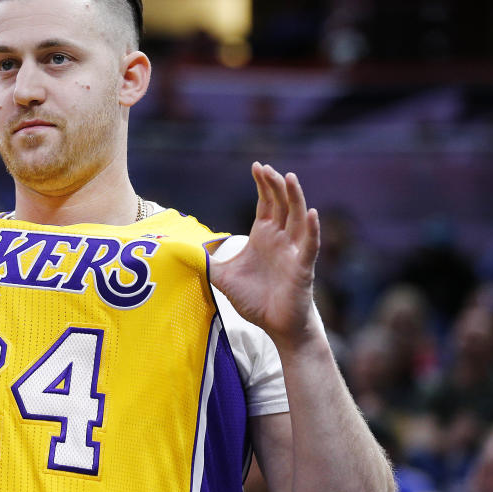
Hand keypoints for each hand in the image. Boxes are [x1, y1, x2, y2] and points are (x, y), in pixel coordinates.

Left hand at [209, 162, 320, 349]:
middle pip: (281, 204)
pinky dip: (312, 229)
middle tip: (266, 167)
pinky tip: (311, 213)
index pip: (266, 204)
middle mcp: (281, 239)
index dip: (262, 185)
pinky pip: (310, 245)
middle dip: (274, 185)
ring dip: (295, 197)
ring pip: (298, 218)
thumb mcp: (223, 278)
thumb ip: (206, 262)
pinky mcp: (303, 267)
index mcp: (264, 237)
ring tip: (290, 177)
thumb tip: (180, 252)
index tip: (256, 166)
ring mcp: (294, 251)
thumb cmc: (255, 300)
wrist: (275, 325)